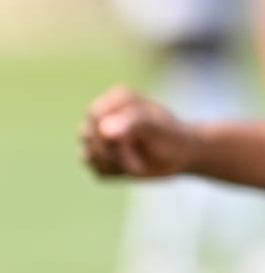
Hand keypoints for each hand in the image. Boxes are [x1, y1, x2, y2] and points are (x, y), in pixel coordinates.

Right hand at [80, 86, 198, 179]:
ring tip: (139, 160)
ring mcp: (96, 135)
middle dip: (115, 153)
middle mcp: (102, 113)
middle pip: (89, 137)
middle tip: (142, 155)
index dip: (113, 136)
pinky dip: (116, 173)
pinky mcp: (97, 155)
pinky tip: (131, 165)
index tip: (139, 142)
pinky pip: (96, 170)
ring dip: (116, 165)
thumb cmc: (171, 136)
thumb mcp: (156, 127)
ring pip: (89, 156)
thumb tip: (104, 129)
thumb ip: (132, 122)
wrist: (182, 154)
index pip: (96, 116)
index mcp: (117, 98)